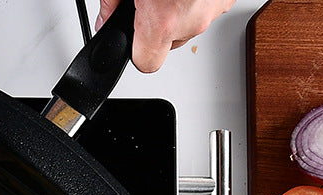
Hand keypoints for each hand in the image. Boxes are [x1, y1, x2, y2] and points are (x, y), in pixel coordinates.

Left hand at [95, 0, 234, 72]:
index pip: (146, 62)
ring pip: (191, 21)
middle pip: (170, 42)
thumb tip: (106, 19)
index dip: (137, 50)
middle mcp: (194, 19)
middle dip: (160, 23)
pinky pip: (208, 3)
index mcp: (164, 20)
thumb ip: (112, 2)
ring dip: (181, 6)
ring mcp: (216, 6)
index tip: (134, 37)